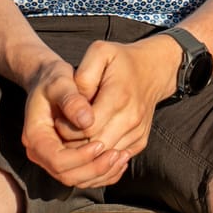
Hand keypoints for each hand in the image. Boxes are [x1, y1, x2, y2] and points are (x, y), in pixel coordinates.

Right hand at [20, 58, 115, 187]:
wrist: (50, 82)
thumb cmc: (54, 79)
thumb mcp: (59, 82)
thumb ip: (70, 99)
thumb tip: (87, 121)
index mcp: (35, 137)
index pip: (57, 160)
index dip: (80, 157)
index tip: (101, 143)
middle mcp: (41, 153)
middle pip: (67, 175)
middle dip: (94, 169)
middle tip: (118, 154)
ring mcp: (53, 159)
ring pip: (78, 179)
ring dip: (101, 173)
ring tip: (123, 157)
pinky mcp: (66, 160)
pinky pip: (84, 176)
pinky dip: (103, 173)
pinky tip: (120, 160)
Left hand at [52, 36, 182, 188]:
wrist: (154, 69)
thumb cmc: (122, 60)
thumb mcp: (100, 52)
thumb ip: (83, 76)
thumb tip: (76, 105)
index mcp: (118, 97)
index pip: (86, 129)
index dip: (66, 129)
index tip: (58, 119)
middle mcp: (131, 118)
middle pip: (94, 147)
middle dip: (73, 145)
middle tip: (61, 134)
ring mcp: (138, 132)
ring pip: (105, 157)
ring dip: (85, 154)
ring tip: (73, 139)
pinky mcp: (140, 141)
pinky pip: (116, 160)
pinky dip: (100, 158)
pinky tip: (89, 145)